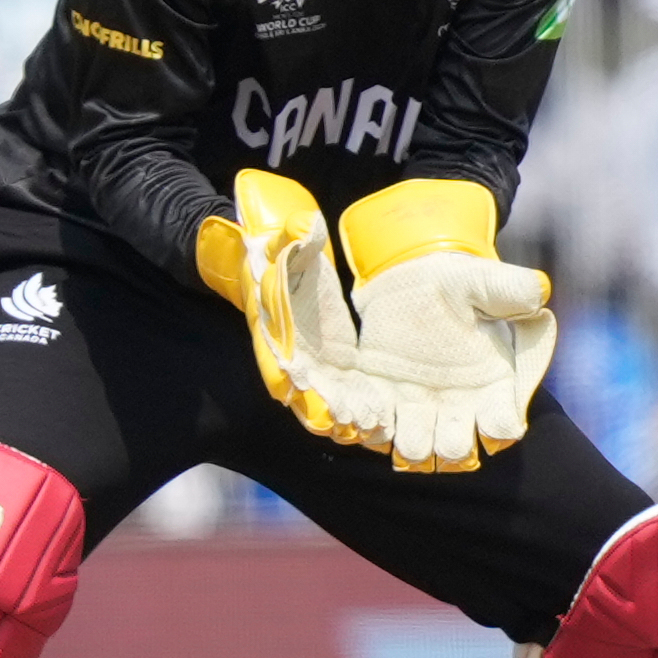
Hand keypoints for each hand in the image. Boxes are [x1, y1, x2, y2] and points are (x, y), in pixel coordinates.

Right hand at [203, 170, 380, 446]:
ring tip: (370, 432)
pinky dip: (364, 409)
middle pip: (305, 388)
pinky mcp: (338, 367)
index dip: (285, 374)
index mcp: (272, 328)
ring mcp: (315, 366)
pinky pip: (350, 393)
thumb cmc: (279, 253)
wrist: (276, 267)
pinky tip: (384, 426)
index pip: (276, 355)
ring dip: (347, 416)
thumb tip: (304, 225)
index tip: (294, 391)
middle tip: (345, 424)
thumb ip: (292, 236)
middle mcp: (291, 354)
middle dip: (323, 407)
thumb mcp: (284, 241)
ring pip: (329, 398)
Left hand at [346, 250, 556, 471]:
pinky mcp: (383, 402)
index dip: (497, 427)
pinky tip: (371, 407)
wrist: (409, 279)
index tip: (485, 410)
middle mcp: (458, 406)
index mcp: (492, 384)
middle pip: (456, 452)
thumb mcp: (485, 281)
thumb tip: (539, 294)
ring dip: (408, 443)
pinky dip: (373, 429)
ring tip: (398, 415)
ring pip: (417, 454)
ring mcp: (419, 408)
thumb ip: (514, 289)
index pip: (502, 428)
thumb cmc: (457, 283)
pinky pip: (378, 433)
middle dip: (446, 444)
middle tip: (433, 414)